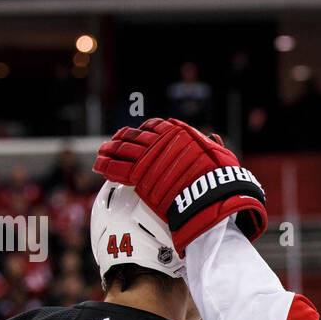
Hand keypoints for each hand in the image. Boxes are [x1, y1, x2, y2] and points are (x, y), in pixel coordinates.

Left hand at [93, 117, 266, 247]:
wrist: (212, 194)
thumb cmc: (221, 177)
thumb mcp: (221, 155)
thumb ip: (213, 146)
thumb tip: (214, 138)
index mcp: (178, 131)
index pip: (154, 126)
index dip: (143, 131)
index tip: (137, 134)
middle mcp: (160, 139)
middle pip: (134, 136)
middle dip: (120, 139)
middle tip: (111, 144)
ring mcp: (148, 156)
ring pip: (122, 149)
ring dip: (109, 151)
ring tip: (101, 154)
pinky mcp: (140, 175)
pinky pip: (118, 168)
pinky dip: (106, 166)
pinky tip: (99, 166)